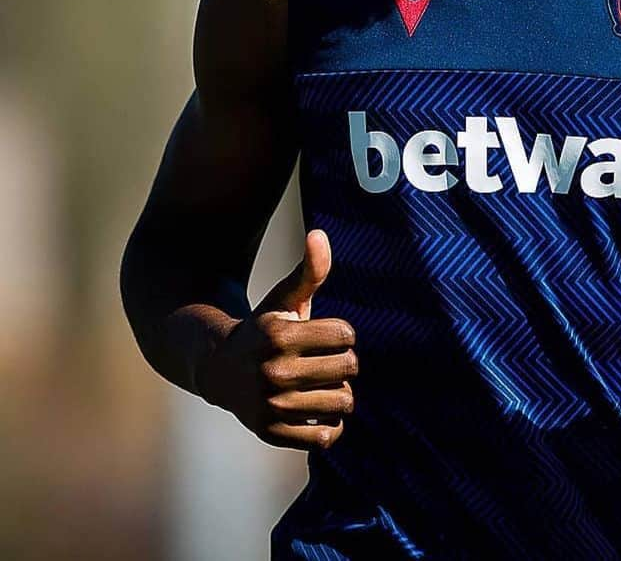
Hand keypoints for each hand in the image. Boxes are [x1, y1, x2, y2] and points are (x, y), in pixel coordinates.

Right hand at [195, 229, 357, 449]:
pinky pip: (327, 436)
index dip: (340, 333)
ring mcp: (271, 406)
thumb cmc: (265, 327)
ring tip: (318, 384)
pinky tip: (316, 409)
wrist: (221, 369)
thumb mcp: (285, 297)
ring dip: (338, 393)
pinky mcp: (272, 434)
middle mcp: (273, 371)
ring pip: (343, 402)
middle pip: (349, 368)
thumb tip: (319, 233)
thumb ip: (310, 269)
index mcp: (279, 334)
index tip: (323, 335)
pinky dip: (330, 424)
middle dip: (342, 361)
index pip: (346, 335)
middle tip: (322, 360)